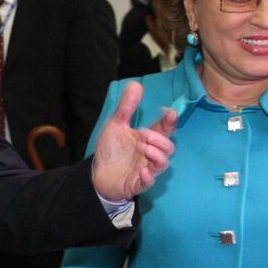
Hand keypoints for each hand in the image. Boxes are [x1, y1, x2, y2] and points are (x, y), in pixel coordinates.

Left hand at [91, 82, 176, 202]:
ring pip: (163, 164)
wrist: (97, 173)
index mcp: (147, 139)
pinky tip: (142, 171)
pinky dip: (148, 176)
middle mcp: (149, 153)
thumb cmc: (111, 150)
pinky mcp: (137, 183)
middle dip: (160, 140)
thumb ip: (126, 107)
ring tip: (143, 148)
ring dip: (157, 155)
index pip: (164, 129)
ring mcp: (145, 169)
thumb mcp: (116, 125)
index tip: (170, 113)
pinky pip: (149, 182)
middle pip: (168, 147)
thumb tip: (136, 84)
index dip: (170, 122)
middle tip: (145, 135)